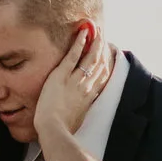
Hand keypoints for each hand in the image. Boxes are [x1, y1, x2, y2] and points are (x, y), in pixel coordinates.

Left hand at [35, 21, 114, 144]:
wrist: (54, 129)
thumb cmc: (63, 129)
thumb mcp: (78, 120)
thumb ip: (80, 110)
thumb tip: (78, 109)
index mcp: (90, 97)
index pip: (102, 76)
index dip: (106, 63)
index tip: (107, 54)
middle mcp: (86, 86)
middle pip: (99, 63)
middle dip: (101, 48)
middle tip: (102, 36)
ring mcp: (75, 80)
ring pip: (90, 57)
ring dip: (94, 42)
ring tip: (95, 30)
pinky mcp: (61, 75)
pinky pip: (73, 55)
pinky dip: (79, 43)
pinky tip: (83, 33)